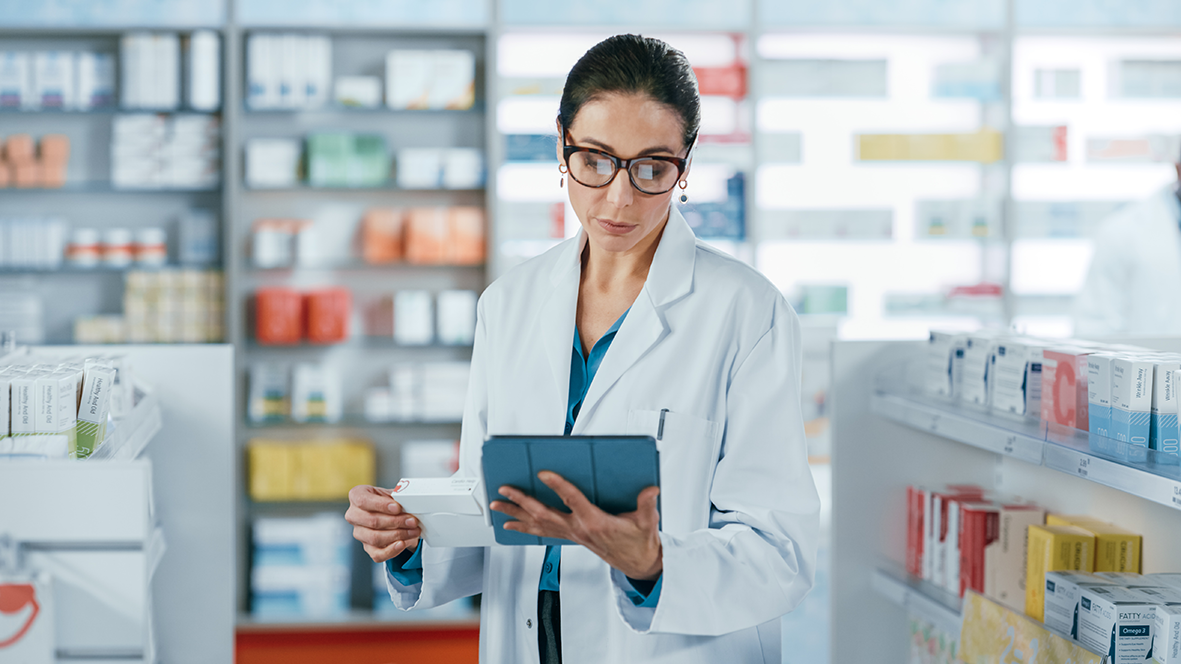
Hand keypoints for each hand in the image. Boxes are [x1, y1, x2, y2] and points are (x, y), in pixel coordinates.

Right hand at [346, 485, 422, 562]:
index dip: (380, 505)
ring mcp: (359, 533)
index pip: (362, 500)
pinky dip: (391, 550)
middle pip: (371, 520)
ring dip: (397, 535)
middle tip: (412, 521)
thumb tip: (408, 503)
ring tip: (413, 531)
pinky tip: (402, 544)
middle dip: (395, 521)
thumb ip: (398, 497)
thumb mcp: (393, 494)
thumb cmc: (390, 502)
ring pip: (374, 538)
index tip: (398, 507)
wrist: (393, 514)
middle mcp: (354, 515)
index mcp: (356, 496)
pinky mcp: (367, 548)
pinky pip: (377, 554)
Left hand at [489, 471, 662, 579]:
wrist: (638, 564)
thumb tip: (650, 490)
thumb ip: (647, 505)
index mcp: (594, 522)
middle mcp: (577, 529)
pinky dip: (525, 527)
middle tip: (504, 490)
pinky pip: (542, 532)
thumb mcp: (646, 523)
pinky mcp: (571, 537)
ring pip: (538, 524)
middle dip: (521, 501)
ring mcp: (571, 535)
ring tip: (496, 507)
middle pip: (543, 514)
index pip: (572, 500)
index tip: (543, 473)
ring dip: (515, 514)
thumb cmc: (639, 542)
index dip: (557, 485)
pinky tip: (512, 523)